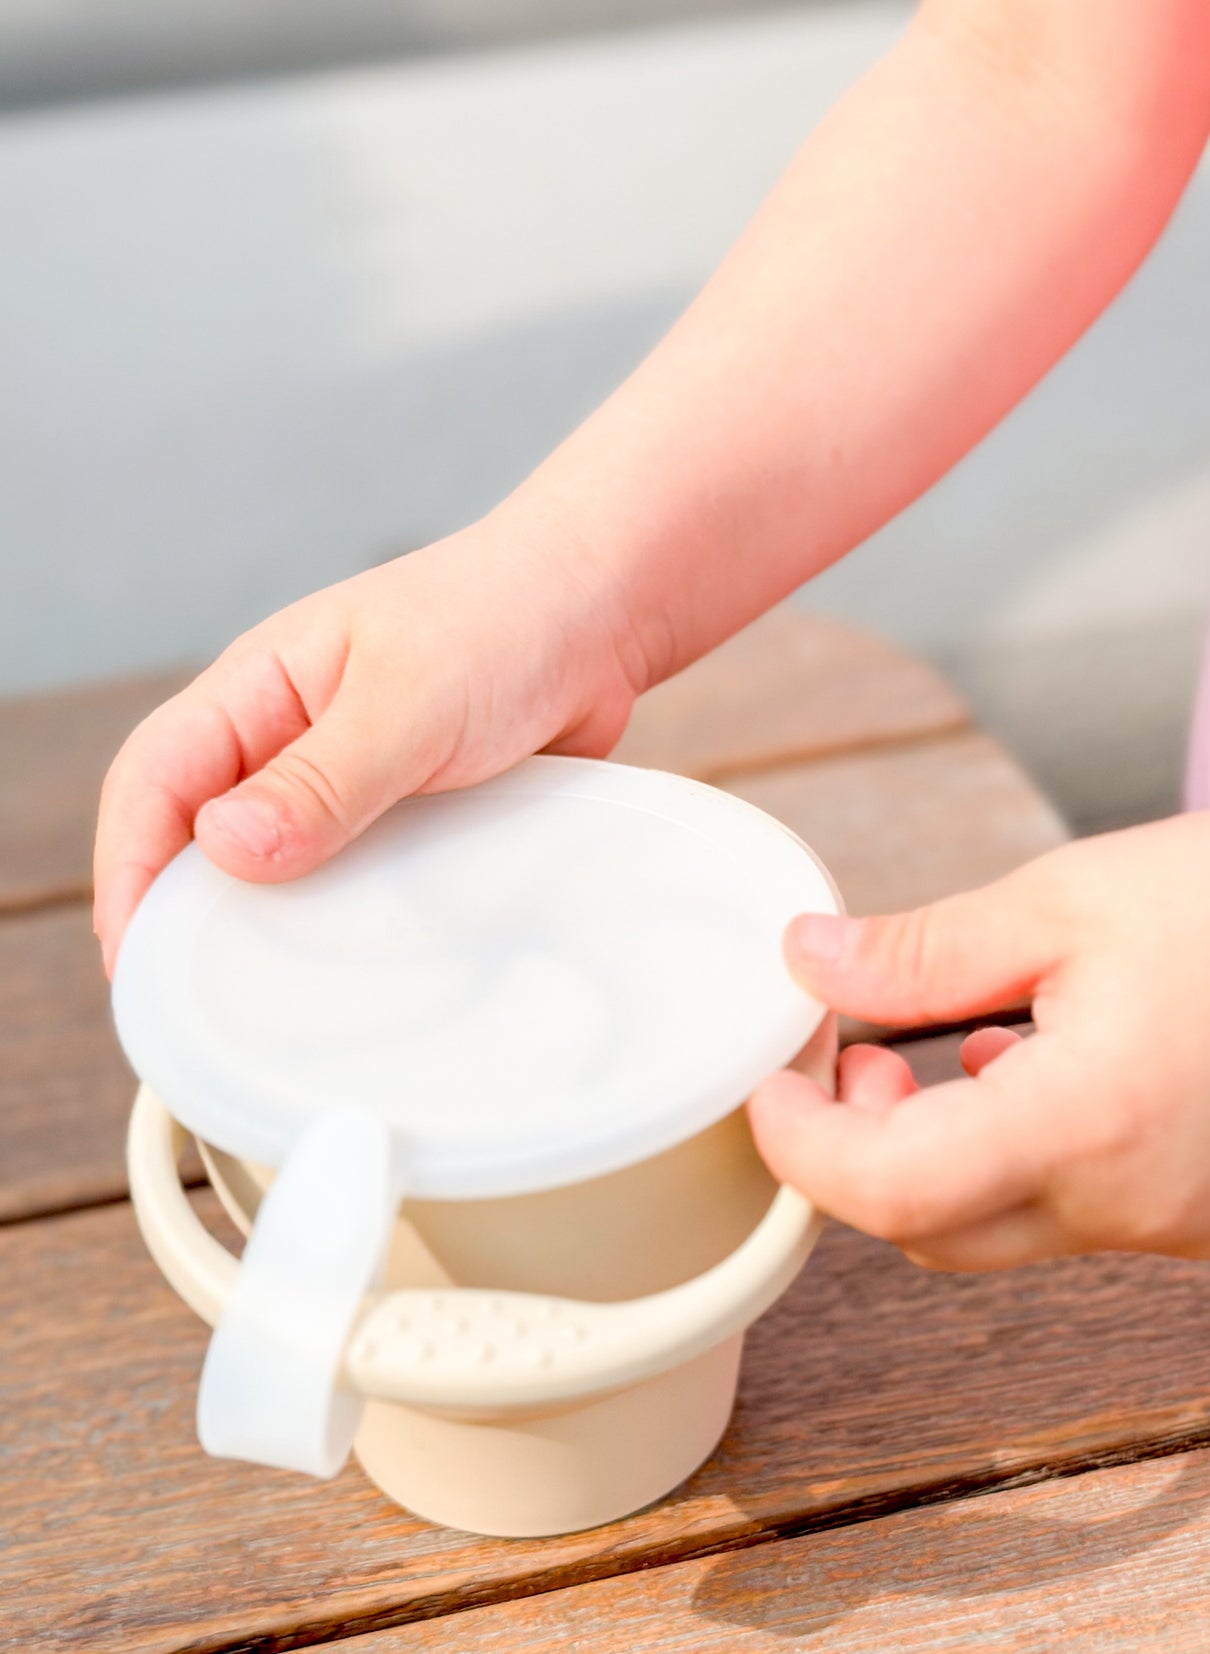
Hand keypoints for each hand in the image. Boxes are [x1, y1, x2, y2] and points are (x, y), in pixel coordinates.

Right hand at [93, 509, 643, 974]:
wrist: (605, 614)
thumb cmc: (504, 618)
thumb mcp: (409, 699)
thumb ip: (323, 777)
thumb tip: (228, 850)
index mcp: (259, 690)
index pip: (154, 781)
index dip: (129, 869)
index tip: (136, 959)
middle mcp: (289, 740)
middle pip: (199, 837)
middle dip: (181, 916)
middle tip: (189, 1007)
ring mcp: (347, 784)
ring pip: (277, 870)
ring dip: (265, 930)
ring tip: (261, 1007)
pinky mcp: (406, 819)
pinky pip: (355, 883)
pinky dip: (345, 927)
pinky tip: (356, 975)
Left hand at [748, 757, 1209, 1269]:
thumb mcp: (1059, 901)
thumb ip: (919, 952)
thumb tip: (804, 963)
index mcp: (1089, 1122)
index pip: (889, 1192)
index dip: (803, 1148)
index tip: (772, 1091)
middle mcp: (1138, 1206)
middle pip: (935, 1232)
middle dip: (871, 1155)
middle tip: (865, 1056)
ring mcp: (1187, 1227)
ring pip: (1008, 1230)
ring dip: (954, 1155)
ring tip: (972, 1042)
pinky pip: (1084, 1218)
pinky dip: (1036, 1161)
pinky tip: (1054, 1069)